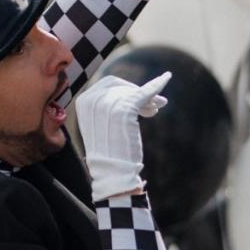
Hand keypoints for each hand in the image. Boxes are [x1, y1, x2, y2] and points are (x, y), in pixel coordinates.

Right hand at [75, 72, 170, 201]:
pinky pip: (144, 93)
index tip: (138, 100)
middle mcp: (93, 99)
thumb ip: (108, 104)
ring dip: (148, 98)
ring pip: (133, 92)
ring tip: (156, 108)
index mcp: (83, 100)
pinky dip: (156, 86)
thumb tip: (130, 89)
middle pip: (122, 86)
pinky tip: (165, 79)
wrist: (113, 171)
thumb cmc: (109, 149)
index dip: (125, 89)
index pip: (109, 84)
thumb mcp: (101, 122)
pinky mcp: (125, 109)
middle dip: (137, 93)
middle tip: (154, 105)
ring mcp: (108, 103)